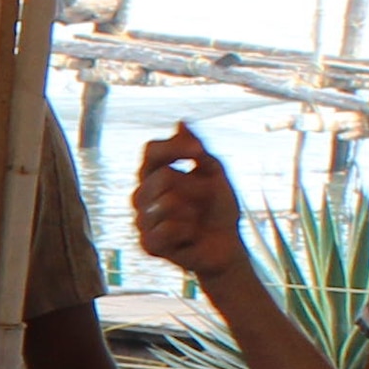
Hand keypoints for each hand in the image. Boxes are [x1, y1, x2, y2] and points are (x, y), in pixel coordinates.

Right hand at [133, 120, 247, 281]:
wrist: (226, 246)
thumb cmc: (218, 208)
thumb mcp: (216, 173)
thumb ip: (198, 150)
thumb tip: (181, 122)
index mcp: (154, 174)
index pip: (151, 151)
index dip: (174, 148)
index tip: (199, 151)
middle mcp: (142, 194)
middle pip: (162, 177)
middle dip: (195, 188)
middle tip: (208, 199)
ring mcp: (142, 220)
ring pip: (166, 203)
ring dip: (193, 211)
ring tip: (197, 220)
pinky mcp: (147, 244)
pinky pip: (168, 229)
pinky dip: (187, 232)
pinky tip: (190, 236)